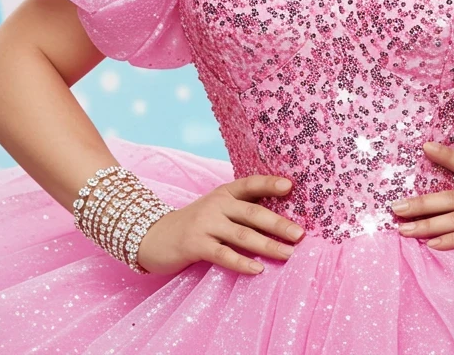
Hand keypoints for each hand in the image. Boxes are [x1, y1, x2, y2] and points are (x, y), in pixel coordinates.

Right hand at [135, 175, 304, 275]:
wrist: (153, 236)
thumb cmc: (195, 223)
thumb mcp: (216, 209)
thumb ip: (240, 209)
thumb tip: (279, 219)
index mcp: (224, 192)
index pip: (250, 184)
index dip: (270, 184)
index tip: (291, 186)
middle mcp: (216, 204)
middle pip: (252, 212)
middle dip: (278, 223)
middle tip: (300, 234)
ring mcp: (205, 224)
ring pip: (242, 235)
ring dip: (267, 245)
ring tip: (287, 254)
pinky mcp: (195, 245)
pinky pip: (223, 254)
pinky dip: (241, 262)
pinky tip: (257, 269)